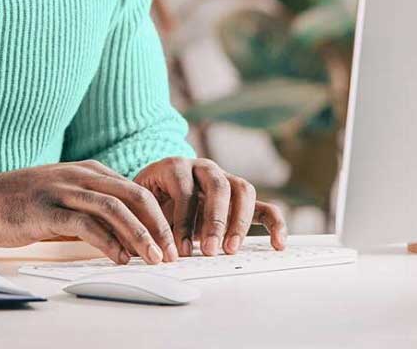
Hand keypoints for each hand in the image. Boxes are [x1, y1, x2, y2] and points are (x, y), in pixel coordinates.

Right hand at [0, 160, 178, 264]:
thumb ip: (94, 212)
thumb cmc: (25, 203)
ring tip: (153, 257)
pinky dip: (106, 241)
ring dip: (138, 234)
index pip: (136, 189)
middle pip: (133, 194)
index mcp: (89, 170)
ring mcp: (62, 189)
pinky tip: (118, 257)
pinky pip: (84, 223)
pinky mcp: (46, 208)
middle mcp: (79, 175)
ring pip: (113, 207)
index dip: (159, 216)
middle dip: (158, 225)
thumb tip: (128, 240)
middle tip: (171, 252)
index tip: (171, 243)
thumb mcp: (66, 200)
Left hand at [133, 156, 287, 256]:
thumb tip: (145, 247)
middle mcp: (203, 168)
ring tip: (230, 249)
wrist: (154, 193)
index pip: (184, 189)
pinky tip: (278, 244)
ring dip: (238, 222)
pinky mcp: (240, 200)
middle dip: (216, 220)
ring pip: (243, 190)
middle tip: (211, 250)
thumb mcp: (138, 208)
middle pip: (217, 185)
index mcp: (174, 167)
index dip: (183, 220)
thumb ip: (143, 222)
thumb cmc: (146, 202)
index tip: (180, 248)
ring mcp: (225, 180)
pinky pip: (264, 206)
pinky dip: (275, 223)